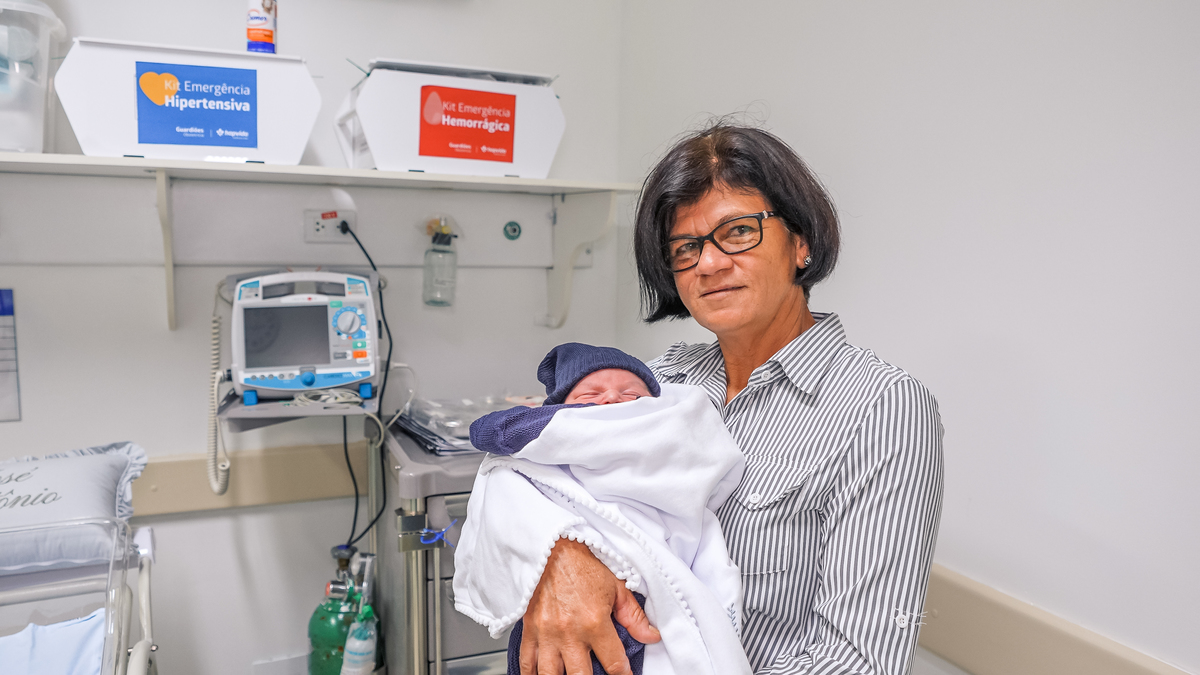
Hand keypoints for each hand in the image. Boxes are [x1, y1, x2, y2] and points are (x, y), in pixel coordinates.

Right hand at [520, 538, 660, 674]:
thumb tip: (651, 636)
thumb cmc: (583, 564)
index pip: (614, 664)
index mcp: (594, 622)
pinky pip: (527, 661)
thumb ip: (633, 616)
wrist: (552, 546)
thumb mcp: (616, 586)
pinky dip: (531, 673)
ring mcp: (546, 633)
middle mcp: (569, 632)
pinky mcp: (529, 629)